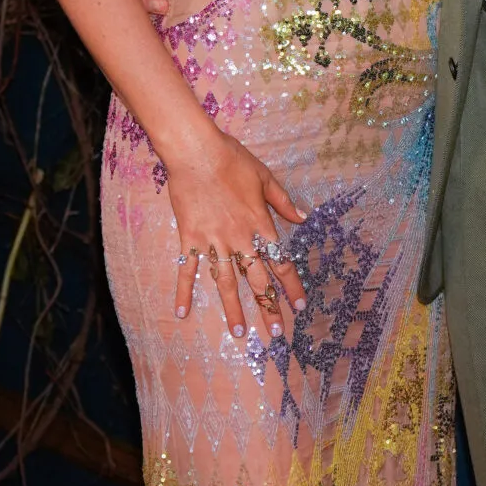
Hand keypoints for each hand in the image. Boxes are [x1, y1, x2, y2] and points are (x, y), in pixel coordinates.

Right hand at [167, 129, 307, 334]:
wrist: (196, 152)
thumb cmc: (232, 159)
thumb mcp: (265, 178)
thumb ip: (283, 202)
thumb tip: (303, 218)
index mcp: (260, 226)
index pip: (281, 263)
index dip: (292, 286)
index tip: (300, 306)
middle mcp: (240, 240)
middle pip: (257, 281)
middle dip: (269, 308)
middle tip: (278, 334)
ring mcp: (214, 242)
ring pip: (226, 283)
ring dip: (233, 309)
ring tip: (240, 333)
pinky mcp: (190, 238)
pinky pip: (188, 269)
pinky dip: (183, 291)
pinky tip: (182, 312)